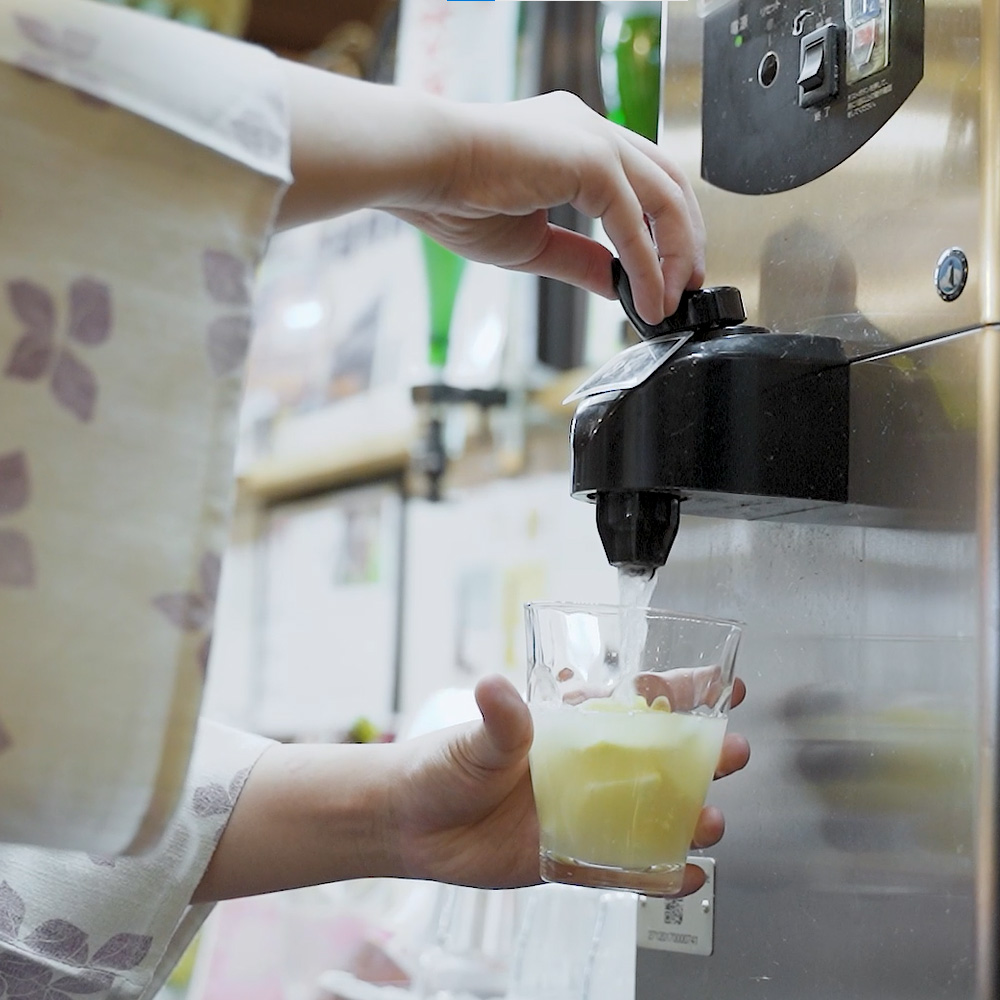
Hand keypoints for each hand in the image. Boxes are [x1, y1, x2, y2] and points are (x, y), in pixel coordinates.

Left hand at [389, 674, 748, 895]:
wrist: (410, 826)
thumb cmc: (439, 767)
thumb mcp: (470, 739)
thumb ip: (496, 721)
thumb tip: (496, 688)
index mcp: (568, 728)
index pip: (633, 704)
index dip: (682, 691)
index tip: (723, 683)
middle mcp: (584, 769)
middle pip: (658, 760)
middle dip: (702, 755)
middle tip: (731, 751)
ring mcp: (582, 815)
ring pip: (651, 816)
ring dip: (688, 817)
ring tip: (710, 821)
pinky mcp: (571, 859)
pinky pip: (624, 869)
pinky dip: (658, 874)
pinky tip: (686, 875)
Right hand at [391, 91, 705, 323]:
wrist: (423, 170)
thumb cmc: (456, 197)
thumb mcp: (534, 243)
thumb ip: (582, 260)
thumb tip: (617, 284)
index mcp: (576, 142)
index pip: (644, 182)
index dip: (663, 232)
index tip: (666, 277)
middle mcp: (593, 131)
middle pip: (670, 183)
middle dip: (685, 242)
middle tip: (684, 290)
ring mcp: (596, 140)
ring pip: (666, 198)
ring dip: (675, 256)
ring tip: (669, 301)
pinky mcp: (591, 158)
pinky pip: (634, 220)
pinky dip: (647, 265)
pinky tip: (646, 298)